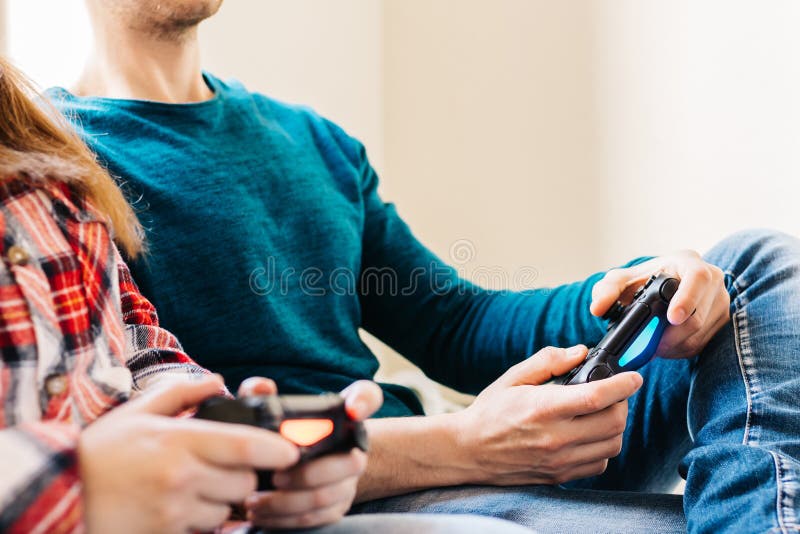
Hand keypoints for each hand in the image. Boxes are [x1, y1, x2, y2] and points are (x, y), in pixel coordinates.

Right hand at [78, 376, 299, 533]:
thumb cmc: (102, 452)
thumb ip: (183, 394)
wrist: (62, 496)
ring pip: (227, 508)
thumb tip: (220, 381)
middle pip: (244, 482)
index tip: (290, 451)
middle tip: (225, 465)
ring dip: (223, 499)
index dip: (275, 449)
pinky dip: (203, 519)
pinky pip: (205, 529)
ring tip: (194, 486)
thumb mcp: (139, 411)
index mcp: (179, 441)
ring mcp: (174, 511)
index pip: (243, 445)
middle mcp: (181, 477)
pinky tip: (180, 506)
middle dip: (245, 474)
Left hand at [241, 379, 382, 528]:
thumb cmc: (281, 430)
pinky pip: (318, 518)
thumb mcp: (268, 408)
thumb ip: (261, 393)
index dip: (363, 402)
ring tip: (254, 502)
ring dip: (288, 503)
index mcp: (343, 415)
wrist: (298, 462)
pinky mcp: (336, 506)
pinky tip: (261, 515)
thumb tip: (261, 387)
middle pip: (350, 463)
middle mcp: (354, 446)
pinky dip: (286, 520)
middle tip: (274, 477)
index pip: (367, 396)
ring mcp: (348, 479)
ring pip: (327, 496)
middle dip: (309, 475)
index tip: (352, 410)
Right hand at [454, 346, 641, 484]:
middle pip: (613, 422)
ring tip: (600, 412)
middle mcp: (554, 438)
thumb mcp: (513, 378)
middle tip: (612, 392)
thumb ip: (548, 361)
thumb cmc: (490, 411)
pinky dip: (603, 447)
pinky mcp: (560, 476)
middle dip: (622, 402)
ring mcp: (559, 461)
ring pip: (612, 444)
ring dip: (615, 425)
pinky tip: (588, 434)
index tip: (634, 376)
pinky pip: (600, 463)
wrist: (468, 451)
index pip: (596, 397)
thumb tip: (580, 352)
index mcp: (542, 408)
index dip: (622, 385)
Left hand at [591, 250, 730, 358]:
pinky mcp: (721, 321)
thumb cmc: (642, 281)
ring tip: (653, 346)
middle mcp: (712, 279)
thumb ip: (606, 290)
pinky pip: (703, 342)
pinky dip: (681, 349)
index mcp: (688, 262)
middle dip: (674, 334)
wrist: (660, 288)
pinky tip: (665, 346)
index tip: (672, 318)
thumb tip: (597, 308)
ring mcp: (720, 301)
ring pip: (701, 332)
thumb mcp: (621, 280)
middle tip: (651, 345)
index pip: (698, 278)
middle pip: (700, 313)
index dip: (687, 299)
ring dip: (675, 344)